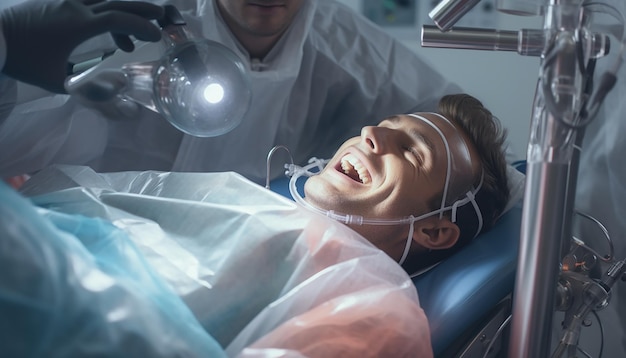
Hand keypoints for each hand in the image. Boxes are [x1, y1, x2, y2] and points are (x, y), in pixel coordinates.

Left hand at [0, 0, 164, 92]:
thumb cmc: (24, 60)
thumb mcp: (57, 80)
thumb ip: (89, 89)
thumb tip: (117, 92)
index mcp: (79, 24)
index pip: (118, 19)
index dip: (141, 26)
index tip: (156, 36)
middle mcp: (75, 6)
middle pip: (117, 1)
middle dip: (142, 9)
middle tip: (162, 16)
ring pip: (103, 0)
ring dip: (123, 12)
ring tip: (130, 40)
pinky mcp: (55, 0)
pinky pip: (88, 1)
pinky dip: (103, 12)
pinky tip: (103, 31)